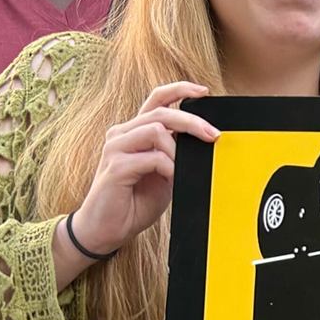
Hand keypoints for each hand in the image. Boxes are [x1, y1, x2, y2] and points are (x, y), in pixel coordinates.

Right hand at [70, 81, 218, 256]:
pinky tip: (172, 180)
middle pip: (161, 112)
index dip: (179, 90)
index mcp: (134, 132)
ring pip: (156, 129)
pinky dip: (169, 168)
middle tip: (214, 135)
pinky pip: (152, 157)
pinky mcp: (116, 166)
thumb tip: (203, 142)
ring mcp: (116, 148)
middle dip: (192, 121)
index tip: (204, 91)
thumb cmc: (133, 202)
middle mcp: (122, 134)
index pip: (156, 99)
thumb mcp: (163, 174)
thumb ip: (176, 155)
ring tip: (182, 170)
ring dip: (178, 149)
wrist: (106, 230)